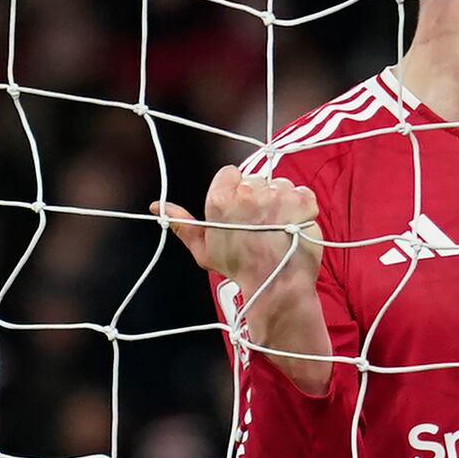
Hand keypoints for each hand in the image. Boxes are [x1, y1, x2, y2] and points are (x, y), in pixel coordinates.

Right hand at [151, 165, 332, 394]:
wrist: (276, 285)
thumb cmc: (239, 268)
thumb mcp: (203, 249)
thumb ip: (183, 224)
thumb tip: (156, 206)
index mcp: (220, 200)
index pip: (230, 173)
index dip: (235, 190)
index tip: (240, 208)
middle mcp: (249, 193)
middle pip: (255, 179)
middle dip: (258, 196)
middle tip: (260, 223)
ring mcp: (278, 195)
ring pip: (279, 184)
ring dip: (280, 201)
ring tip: (277, 227)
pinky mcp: (302, 201)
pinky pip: (302, 192)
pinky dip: (301, 206)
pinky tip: (292, 225)